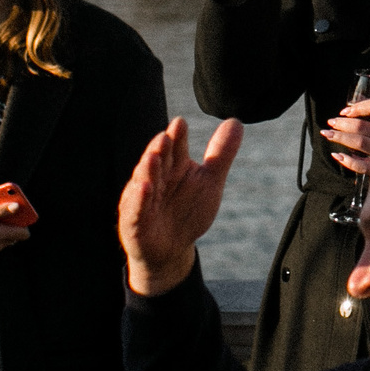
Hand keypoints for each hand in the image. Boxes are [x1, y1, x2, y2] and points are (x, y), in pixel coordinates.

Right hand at [118, 116, 244, 295]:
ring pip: (144, 181)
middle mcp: (156, 178)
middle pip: (157, 160)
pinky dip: (139, 199)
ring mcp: (143, 198)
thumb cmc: (187, 210)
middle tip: (165, 137)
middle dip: (160, 149)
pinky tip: (144, 188)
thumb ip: (220, 154)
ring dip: (147, 169)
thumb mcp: (209, 181)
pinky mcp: (134, 220)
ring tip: (154, 156)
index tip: (180, 123)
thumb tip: (235, 121)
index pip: (175, 147)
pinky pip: (136, 209)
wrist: (171, 249)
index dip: (177, 136)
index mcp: (173, 166)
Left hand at [321, 98, 369, 175]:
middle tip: (331, 122)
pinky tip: (337, 156)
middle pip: (362, 126)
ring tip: (327, 134)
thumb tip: (358, 95)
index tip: (345, 111)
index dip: (357, 107)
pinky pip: (363, 166)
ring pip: (360, 143)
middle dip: (342, 123)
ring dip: (340, 137)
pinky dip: (348, 161)